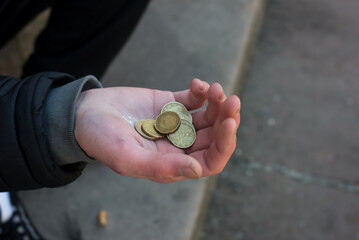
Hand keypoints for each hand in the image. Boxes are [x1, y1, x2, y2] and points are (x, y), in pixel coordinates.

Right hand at [74, 78, 240, 182]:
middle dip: (227, 119)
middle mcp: (178, 145)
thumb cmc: (100, 139)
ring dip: (217, 103)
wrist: (84, 113)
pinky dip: (201, 91)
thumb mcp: (127, 157)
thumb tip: (198, 170)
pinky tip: (198, 84)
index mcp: (171, 163)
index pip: (210, 161)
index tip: (229, 123)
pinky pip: (193, 99)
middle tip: (232, 100)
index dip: (224, 145)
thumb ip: (161, 167)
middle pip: (214, 137)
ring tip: (215, 89)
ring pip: (208, 117)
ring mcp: (175, 124)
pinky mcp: (169, 104)